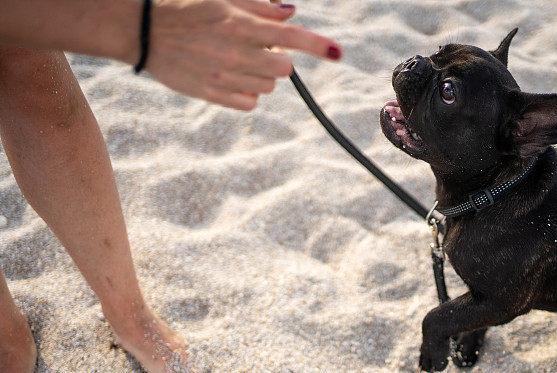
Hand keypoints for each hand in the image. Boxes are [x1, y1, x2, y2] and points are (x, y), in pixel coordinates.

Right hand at [143, 0, 341, 109]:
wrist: (142, 30)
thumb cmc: (185, 8)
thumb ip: (260, 7)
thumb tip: (290, 12)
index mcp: (240, 24)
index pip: (291, 36)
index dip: (318, 45)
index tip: (338, 53)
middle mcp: (236, 53)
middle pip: (284, 68)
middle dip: (279, 58)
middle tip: (260, 48)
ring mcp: (224, 77)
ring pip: (269, 86)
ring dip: (263, 75)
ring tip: (239, 60)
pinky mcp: (213, 94)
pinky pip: (250, 102)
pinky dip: (249, 92)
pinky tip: (233, 78)